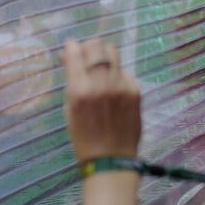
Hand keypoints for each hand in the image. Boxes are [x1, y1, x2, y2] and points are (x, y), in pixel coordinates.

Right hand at [61, 38, 140, 163]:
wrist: (111, 158)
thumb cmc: (83, 137)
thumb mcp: (69, 109)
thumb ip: (71, 82)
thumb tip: (70, 58)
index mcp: (79, 90)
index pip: (76, 54)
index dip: (72, 46)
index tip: (71, 46)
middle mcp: (101, 83)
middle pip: (98, 46)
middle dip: (90, 47)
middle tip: (87, 55)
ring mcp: (121, 85)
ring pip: (114, 54)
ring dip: (104, 57)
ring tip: (101, 67)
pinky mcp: (136, 90)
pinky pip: (125, 72)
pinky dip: (117, 75)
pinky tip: (114, 88)